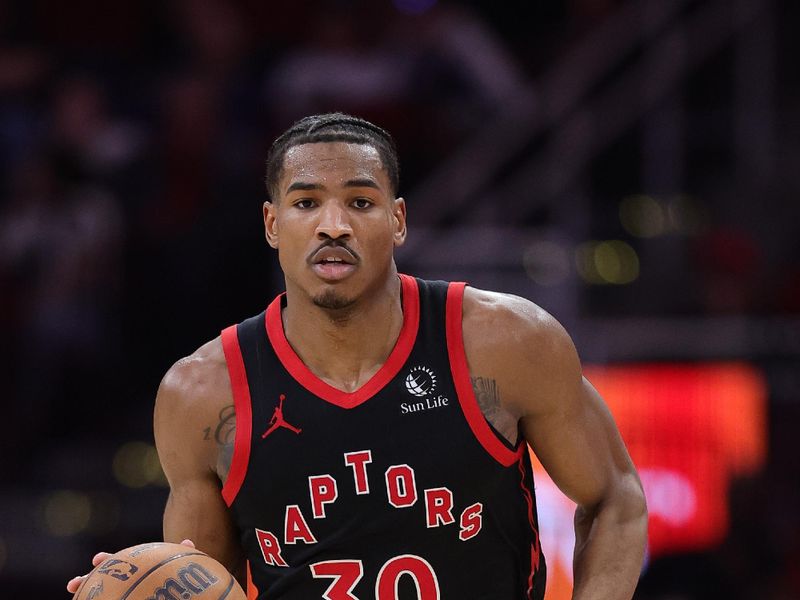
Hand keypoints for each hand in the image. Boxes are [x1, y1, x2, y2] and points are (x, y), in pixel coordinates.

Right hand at [65, 539, 194, 593]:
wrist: (175, 587)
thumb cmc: (177, 574)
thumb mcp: (179, 563)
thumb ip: (182, 554)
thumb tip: (187, 543)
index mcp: (135, 566)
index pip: (117, 562)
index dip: (106, 560)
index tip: (96, 559)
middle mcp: (124, 578)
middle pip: (102, 578)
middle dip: (87, 579)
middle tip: (73, 583)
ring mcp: (122, 587)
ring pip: (100, 592)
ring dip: (86, 592)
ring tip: (72, 595)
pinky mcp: (125, 594)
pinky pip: (110, 598)